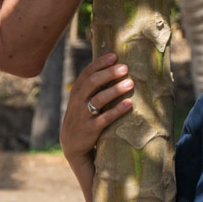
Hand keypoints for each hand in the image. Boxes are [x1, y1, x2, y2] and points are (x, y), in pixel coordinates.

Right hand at [61, 53, 133, 201]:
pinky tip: (129, 105)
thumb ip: (92, 86)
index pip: (87, 73)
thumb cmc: (82, 117)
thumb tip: (112, 67)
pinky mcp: (91, 129)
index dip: (100, 64)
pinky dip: (117, 111)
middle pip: (92, 83)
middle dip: (109, 74)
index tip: (114, 56)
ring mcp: (83, 115)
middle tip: (125, 68)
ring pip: (99, 99)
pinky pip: (105, 118)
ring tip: (130, 83)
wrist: (72, 145)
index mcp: (76, 92)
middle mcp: (77, 102)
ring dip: (115, 90)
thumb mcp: (80, 100)